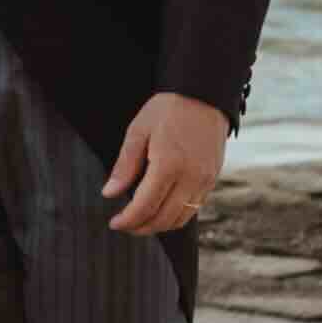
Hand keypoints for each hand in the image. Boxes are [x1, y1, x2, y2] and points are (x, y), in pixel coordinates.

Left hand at [103, 93, 227, 236]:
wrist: (204, 95)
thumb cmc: (168, 109)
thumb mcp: (138, 132)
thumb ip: (124, 166)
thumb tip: (109, 193)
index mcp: (168, 164)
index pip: (145, 206)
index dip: (127, 220)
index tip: (114, 223)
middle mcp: (190, 177)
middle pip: (164, 219)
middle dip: (141, 228)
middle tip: (125, 225)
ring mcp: (204, 180)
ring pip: (181, 218)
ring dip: (159, 226)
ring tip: (141, 221)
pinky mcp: (212, 179)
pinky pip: (194, 208)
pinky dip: (176, 216)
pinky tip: (161, 209)